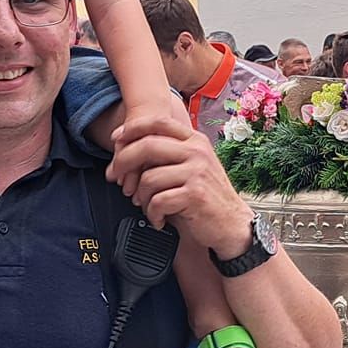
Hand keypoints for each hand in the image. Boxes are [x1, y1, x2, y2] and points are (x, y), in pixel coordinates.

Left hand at [108, 109, 254, 253]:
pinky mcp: (195, 194)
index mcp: (195, 141)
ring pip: (149, 178)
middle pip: (147, 145)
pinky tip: (159, 220)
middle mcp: (197, 152)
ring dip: (141, 198)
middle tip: (116, 178)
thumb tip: (127, 150)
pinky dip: (153, 214)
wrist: (232, 225)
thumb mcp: (192, 167)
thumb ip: (167, 154)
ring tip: (148, 207)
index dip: (132, 128)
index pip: (158, 122)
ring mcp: (197, 172)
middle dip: (123, 162)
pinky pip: (158, 201)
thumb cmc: (206, 198)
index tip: (116, 140)